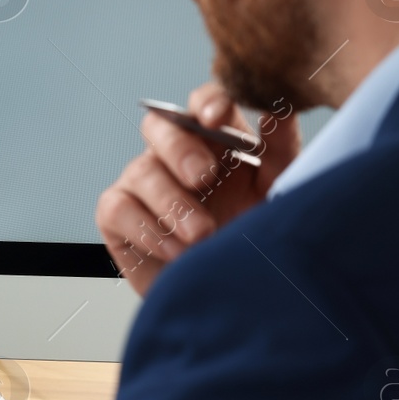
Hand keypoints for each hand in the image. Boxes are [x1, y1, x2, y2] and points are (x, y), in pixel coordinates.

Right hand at [95, 83, 299, 294]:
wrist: (229, 297)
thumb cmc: (249, 239)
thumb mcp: (276, 192)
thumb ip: (279, 149)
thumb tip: (281, 106)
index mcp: (215, 142)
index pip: (202, 104)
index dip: (206, 102)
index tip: (217, 117)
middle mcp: (174, 157)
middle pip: (160, 126)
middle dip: (180, 148)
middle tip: (203, 177)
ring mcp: (143, 183)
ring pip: (142, 171)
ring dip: (172, 202)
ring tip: (202, 234)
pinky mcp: (117, 215)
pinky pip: (119, 208)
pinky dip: (148, 229)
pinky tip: (177, 250)